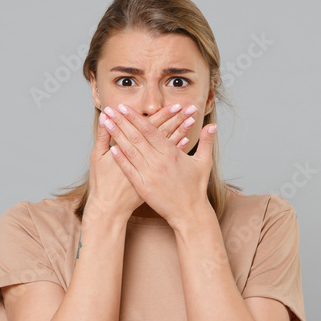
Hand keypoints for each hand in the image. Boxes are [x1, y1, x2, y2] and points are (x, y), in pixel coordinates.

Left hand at [103, 103, 215, 227]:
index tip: (125, 107)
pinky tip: (111, 148)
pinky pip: (129, 170)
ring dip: (117, 135)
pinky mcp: (143, 187)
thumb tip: (213, 125)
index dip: (136, 117)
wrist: (190, 213)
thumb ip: (207, 142)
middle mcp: (159, 161)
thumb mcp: (204, 162)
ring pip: (130, 150)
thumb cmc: (196, 188)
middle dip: (122, 121)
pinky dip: (120, 158)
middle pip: (136, 136)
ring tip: (106, 123)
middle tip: (110, 109)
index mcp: (171, 153)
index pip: (150, 129)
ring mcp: (150, 174)